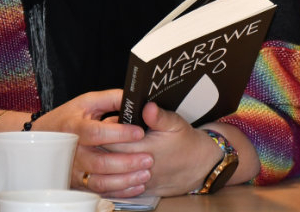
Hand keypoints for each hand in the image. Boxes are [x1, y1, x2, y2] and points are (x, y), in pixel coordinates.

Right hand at [31, 89, 153, 197]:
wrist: (41, 138)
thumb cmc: (68, 118)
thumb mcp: (87, 102)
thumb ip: (111, 99)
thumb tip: (134, 99)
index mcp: (74, 127)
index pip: (96, 132)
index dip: (119, 133)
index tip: (139, 132)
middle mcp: (72, 152)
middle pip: (100, 162)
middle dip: (127, 162)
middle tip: (149, 158)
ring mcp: (74, 170)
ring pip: (100, 181)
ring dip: (125, 180)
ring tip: (145, 174)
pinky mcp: (77, 182)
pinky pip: (99, 191)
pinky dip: (119, 191)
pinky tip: (135, 186)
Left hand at [106, 102, 222, 196]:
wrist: (201, 166)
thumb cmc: (187, 143)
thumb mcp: (176, 123)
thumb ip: (159, 116)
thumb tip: (147, 106)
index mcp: (146, 148)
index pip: (114, 143)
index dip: (106, 133)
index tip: (104, 125)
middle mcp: (140, 168)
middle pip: (109, 159)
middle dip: (101, 148)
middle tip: (98, 138)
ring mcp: (141, 182)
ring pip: (112, 176)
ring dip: (105, 166)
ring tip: (104, 153)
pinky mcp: (143, 191)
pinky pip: (120, 190)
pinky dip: (112, 181)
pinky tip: (109, 171)